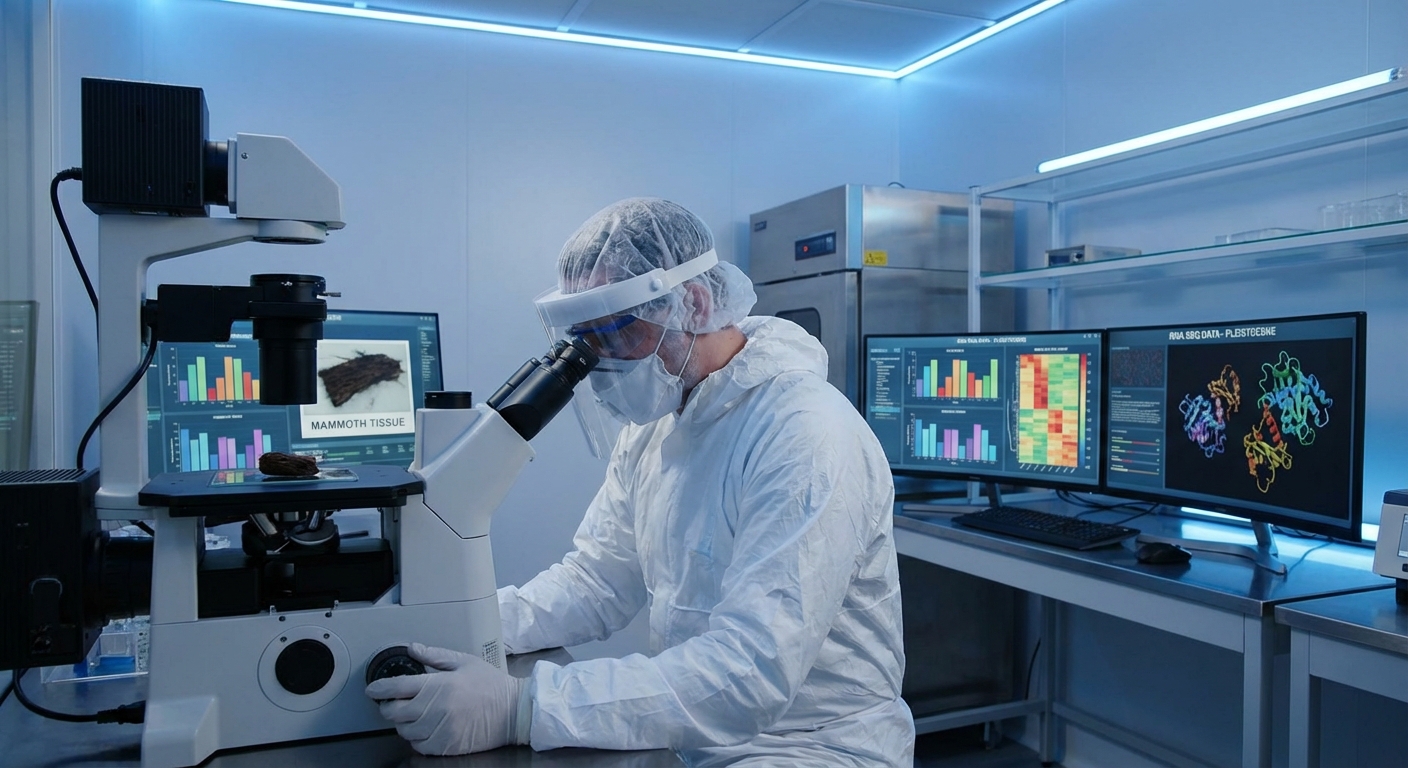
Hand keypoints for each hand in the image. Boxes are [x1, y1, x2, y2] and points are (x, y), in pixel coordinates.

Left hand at [365, 642, 530, 754]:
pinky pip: (419, 746)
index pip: (396, 687)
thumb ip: (435, 656)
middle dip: (389, 707)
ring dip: (403, 723)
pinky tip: (426, 728)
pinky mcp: (445, 746)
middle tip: (394, 702)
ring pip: (404, 731)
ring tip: (414, 714)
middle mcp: (435, 709)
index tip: (373, 689)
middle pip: (393, 712)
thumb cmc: (492, 686)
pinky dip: (417, 738)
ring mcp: (439, 730)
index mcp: (438, 685)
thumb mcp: (464, 662)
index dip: (379, 688)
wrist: (513, 711)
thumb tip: (414, 648)